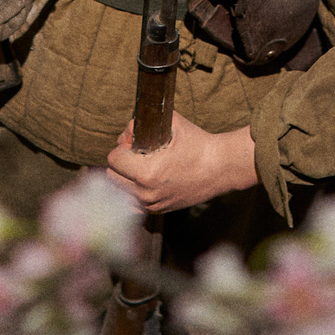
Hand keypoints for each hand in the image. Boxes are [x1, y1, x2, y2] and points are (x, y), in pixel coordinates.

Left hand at [105, 114, 257, 213]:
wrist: (221, 168)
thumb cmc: (198, 144)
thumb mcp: (172, 125)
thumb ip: (145, 124)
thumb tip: (127, 130)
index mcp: (146, 173)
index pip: (114, 160)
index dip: (121, 147)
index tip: (132, 144)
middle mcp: (146, 193)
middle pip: (113, 177)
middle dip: (121, 163)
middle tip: (135, 154)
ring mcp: (152, 204)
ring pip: (121, 191)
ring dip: (125, 178)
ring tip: (140, 167)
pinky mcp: (159, 210)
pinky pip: (134, 202)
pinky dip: (135, 191)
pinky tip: (145, 181)